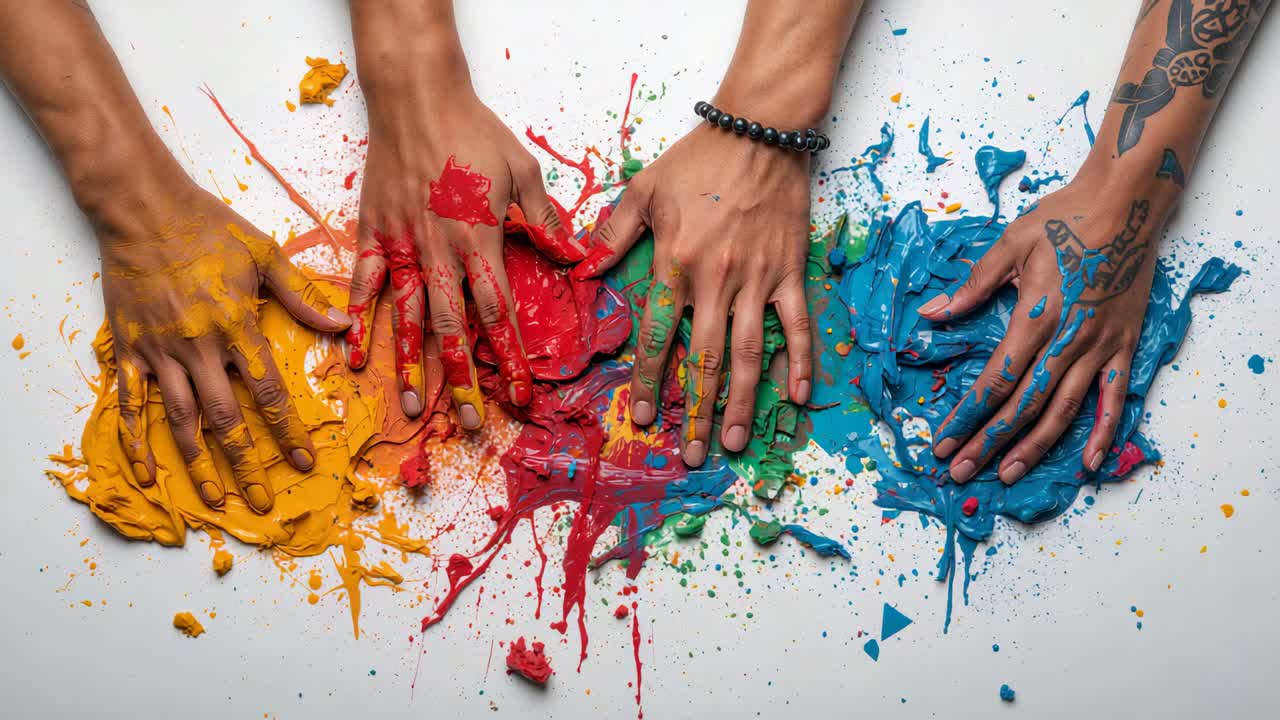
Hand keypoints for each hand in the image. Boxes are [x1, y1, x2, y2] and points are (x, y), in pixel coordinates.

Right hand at [101, 181, 350, 512]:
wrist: (141, 207)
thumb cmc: (207, 226)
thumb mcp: (265, 254)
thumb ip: (302, 296)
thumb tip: (345, 325)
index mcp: (236, 326)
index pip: (269, 392)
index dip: (286, 432)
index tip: (302, 462)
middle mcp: (197, 346)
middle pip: (226, 418)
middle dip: (245, 464)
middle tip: (260, 502)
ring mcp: (159, 350)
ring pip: (180, 419)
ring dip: (197, 463)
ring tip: (214, 499)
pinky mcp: (129, 348)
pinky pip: (130, 403)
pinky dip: (135, 440)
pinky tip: (147, 472)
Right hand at [346, 79, 581, 428]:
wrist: (416, 96)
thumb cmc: (473, 131)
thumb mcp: (524, 171)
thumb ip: (544, 221)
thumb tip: (575, 258)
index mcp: (479, 240)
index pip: (497, 313)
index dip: (510, 358)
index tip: (520, 395)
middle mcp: (438, 252)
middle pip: (453, 330)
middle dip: (465, 381)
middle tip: (472, 424)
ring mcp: (400, 245)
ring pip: (407, 318)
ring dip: (412, 366)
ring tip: (416, 407)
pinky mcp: (371, 233)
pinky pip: (363, 285)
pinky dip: (357, 322)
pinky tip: (353, 357)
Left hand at [573, 122, 813, 466]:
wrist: (760, 131)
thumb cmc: (699, 159)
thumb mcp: (643, 189)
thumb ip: (612, 233)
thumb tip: (583, 271)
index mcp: (675, 263)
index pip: (658, 337)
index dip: (649, 382)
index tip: (642, 418)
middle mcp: (716, 280)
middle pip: (705, 359)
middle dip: (697, 412)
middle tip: (694, 454)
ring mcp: (758, 280)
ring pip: (749, 354)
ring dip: (742, 402)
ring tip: (735, 441)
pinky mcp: (791, 273)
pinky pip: (798, 325)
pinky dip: (799, 361)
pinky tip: (796, 398)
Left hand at [920, 178, 1171, 483]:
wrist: (1127, 203)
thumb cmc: (1064, 219)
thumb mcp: (1010, 245)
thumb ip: (973, 286)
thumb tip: (931, 313)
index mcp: (1035, 317)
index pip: (995, 380)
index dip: (967, 416)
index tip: (943, 442)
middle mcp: (1068, 340)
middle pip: (1023, 405)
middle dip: (989, 442)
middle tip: (962, 473)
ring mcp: (1100, 346)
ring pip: (1065, 410)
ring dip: (1035, 447)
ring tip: (1008, 475)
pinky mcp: (1125, 345)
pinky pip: (1116, 397)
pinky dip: (1105, 431)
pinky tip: (1092, 462)